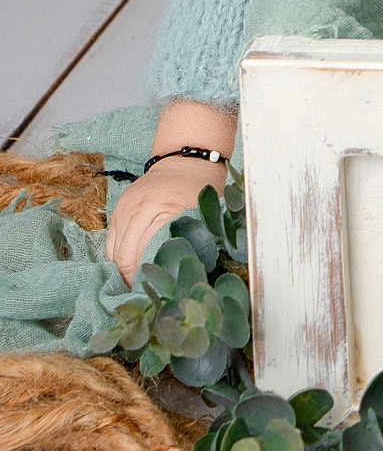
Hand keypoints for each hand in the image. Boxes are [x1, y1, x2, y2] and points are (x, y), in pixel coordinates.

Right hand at [104, 157, 227, 284]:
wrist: (186, 160)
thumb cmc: (200, 188)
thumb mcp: (203, 212)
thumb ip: (192, 239)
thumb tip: (185, 271)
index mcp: (162, 208)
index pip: (144, 253)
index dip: (147, 275)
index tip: (154, 290)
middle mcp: (138, 207)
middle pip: (124, 255)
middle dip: (131, 276)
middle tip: (142, 289)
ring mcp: (125, 207)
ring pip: (113, 250)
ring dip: (122, 268)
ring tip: (136, 280)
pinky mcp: (118, 206)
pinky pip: (111, 239)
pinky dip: (118, 254)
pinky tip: (130, 263)